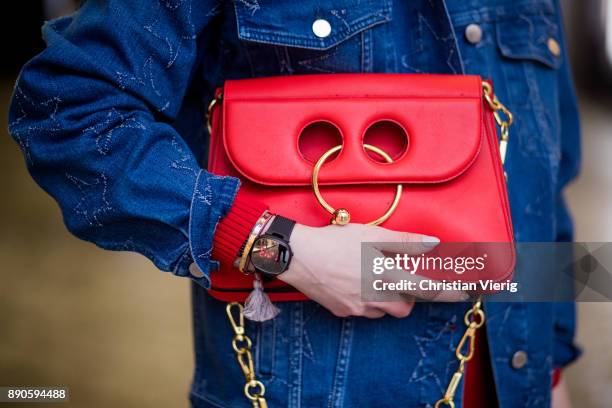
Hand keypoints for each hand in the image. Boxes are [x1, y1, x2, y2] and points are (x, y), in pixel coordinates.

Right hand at [279, 223, 467, 318]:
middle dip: (407, 298)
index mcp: (386, 276)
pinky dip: (365, 300)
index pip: (428, 290)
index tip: (467, 294)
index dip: (449, 293)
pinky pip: (363, 310)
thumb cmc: (335, 241)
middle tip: (396, 278)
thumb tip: (432, 242)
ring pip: (383, 311)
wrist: (297, 256)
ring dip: (385, 299)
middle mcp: (375, 297)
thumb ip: (404, 242)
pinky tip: (352, 282)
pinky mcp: (343, 311)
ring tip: (370, 277)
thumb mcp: (371, 234)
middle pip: (405, 309)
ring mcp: (358, 307)